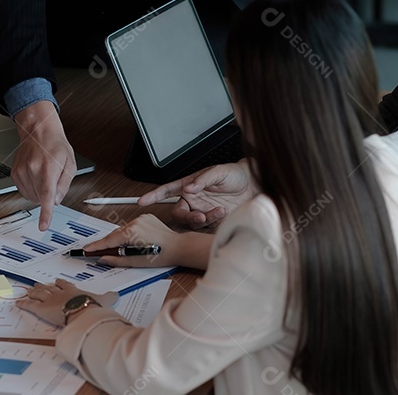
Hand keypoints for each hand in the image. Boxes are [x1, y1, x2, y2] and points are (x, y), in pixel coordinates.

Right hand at [11, 101, 76, 229]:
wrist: (38, 131)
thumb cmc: (55, 145)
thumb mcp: (70, 163)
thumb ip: (65, 185)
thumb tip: (57, 201)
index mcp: (49, 168)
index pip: (47, 196)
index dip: (46, 213)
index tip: (43, 225)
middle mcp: (33, 170)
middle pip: (40, 198)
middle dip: (48, 195)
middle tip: (52, 179)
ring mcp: (22, 172)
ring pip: (31, 196)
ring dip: (39, 192)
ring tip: (43, 175)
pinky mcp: (15, 173)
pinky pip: (24, 191)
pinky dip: (31, 188)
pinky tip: (35, 176)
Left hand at [16, 279, 117, 326]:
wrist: (83, 312)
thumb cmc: (93, 306)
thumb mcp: (104, 300)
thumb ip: (109, 296)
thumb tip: (116, 293)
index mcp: (72, 290)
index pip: (65, 285)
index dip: (60, 283)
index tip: (57, 281)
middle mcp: (59, 293)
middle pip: (49, 288)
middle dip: (43, 286)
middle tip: (37, 284)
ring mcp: (49, 300)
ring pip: (39, 295)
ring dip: (33, 292)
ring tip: (29, 290)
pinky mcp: (41, 309)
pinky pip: (30, 306)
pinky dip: (23, 304)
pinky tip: (18, 303)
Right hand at [80, 214, 183, 267]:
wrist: (178, 247)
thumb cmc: (162, 255)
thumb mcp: (137, 262)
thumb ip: (117, 260)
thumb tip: (103, 259)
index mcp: (132, 233)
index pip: (108, 240)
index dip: (96, 246)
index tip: (87, 249)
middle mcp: (135, 222)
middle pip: (114, 234)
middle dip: (107, 243)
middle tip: (97, 252)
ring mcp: (141, 218)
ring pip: (122, 229)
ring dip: (118, 238)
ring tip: (117, 249)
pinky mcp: (146, 217)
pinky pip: (131, 225)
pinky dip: (128, 232)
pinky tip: (131, 241)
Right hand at [139, 158, 256, 228]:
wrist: (255, 186)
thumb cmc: (235, 175)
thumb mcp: (219, 171)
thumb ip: (203, 179)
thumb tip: (189, 187)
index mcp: (189, 185)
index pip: (167, 190)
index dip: (154, 195)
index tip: (143, 200)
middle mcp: (193, 200)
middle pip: (178, 213)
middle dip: (187, 217)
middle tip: (199, 216)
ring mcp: (202, 210)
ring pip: (192, 221)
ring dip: (204, 218)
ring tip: (220, 210)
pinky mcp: (213, 221)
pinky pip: (206, 226)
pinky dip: (213, 220)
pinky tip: (223, 212)